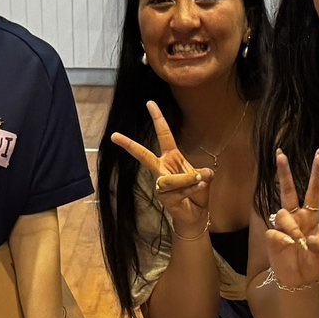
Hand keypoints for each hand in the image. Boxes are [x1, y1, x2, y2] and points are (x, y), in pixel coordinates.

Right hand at [112, 101, 212, 238]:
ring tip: (200, 182)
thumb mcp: (204, 177)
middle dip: (129, 145)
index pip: (163, 134)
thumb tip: (203, 173)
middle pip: (144, 155)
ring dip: (190, 180)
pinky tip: (199, 189)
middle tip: (114, 135)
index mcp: (171, 157)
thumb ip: (204, 173)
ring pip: (172, 179)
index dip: (157, 118)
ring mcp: (161, 185)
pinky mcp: (164, 199)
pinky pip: (179, 190)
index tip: (150, 103)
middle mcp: (162, 169)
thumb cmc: (197, 191)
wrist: (196, 214)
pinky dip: (193, 189)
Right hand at [264, 150, 318, 292]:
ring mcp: (282, 227)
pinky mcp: (272, 238)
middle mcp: (296, 217)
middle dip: (284, 172)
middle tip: (280, 153)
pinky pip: (274, 231)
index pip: (314, 191)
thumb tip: (309, 238)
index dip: (316, 174)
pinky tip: (288, 246)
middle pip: (288, 190)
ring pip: (281, 213)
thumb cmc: (315, 265)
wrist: (301, 281)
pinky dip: (282, 238)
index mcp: (311, 217)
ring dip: (290, 225)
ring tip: (297, 240)